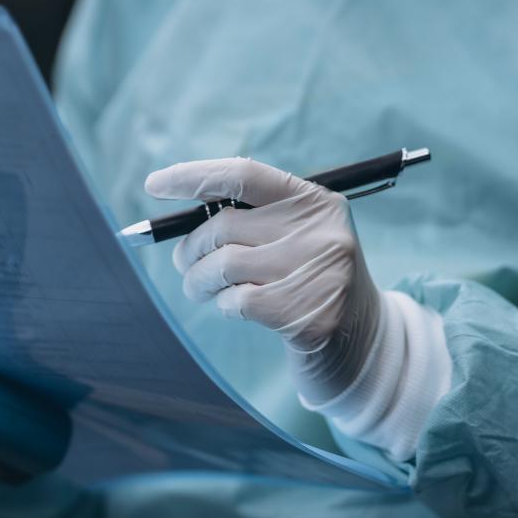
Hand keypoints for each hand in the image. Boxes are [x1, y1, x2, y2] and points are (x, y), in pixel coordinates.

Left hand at [145, 157, 382, 402]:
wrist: (362, 342)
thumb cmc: (308, 282)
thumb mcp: (293, 239)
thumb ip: (252, 222)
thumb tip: (181, 221)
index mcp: (316, 201)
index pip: (244, 175)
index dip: (194, 176)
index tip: (154, 184)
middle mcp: (322, 230)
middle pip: (224, 226)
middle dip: (190, 248)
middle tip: (183, 265)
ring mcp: (319, 272)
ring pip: (224, 265)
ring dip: (200, 281)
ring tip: (201, 289)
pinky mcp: (309, 314)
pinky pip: (238, 301)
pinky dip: (225, 306)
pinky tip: (239, 310)